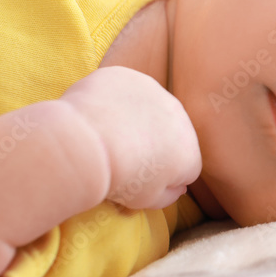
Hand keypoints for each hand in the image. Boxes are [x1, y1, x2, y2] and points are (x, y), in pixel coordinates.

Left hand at [60, 66, 201, 209]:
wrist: (86, 146)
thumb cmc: (119, 179)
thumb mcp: (148, 201)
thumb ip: (170, 195)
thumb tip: (179, 187)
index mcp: (189, 151)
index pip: (186, 166)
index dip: (165, 175)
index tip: (142, 179)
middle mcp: (180, 116)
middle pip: (170, 131)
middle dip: (154, 142)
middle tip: (124, 157)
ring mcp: (153, 91)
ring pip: (148, 106)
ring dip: (134, 118)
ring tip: (107, 135)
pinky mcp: (127, 75)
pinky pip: (123, 88)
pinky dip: (112, 100)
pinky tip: (96, 115)